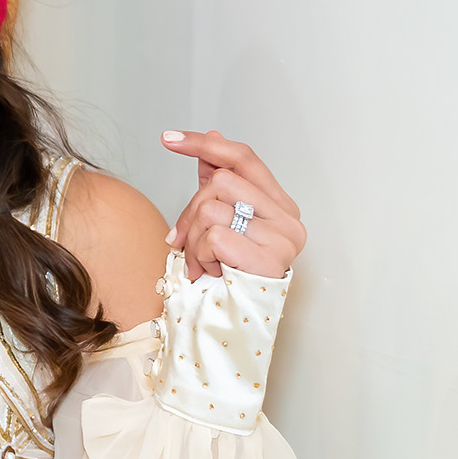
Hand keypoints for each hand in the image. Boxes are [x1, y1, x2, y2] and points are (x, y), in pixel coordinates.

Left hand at [162, 130, 301, 281]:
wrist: (233, 322)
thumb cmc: (229, 272)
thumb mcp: (221, 221)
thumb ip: (219, 181)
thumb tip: (213, 136)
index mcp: (281, 205)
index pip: (243, 158)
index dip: (204, 144)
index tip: (168, 139)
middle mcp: (289, 219)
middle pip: (220, 182)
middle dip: (191, 211)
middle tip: (186, 241)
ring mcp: (282, 239)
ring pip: (212, 209)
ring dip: (195, 240)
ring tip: (205, 262)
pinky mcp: (268, 258)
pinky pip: (213, 237)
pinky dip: (200, 256)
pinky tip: (212, 272)